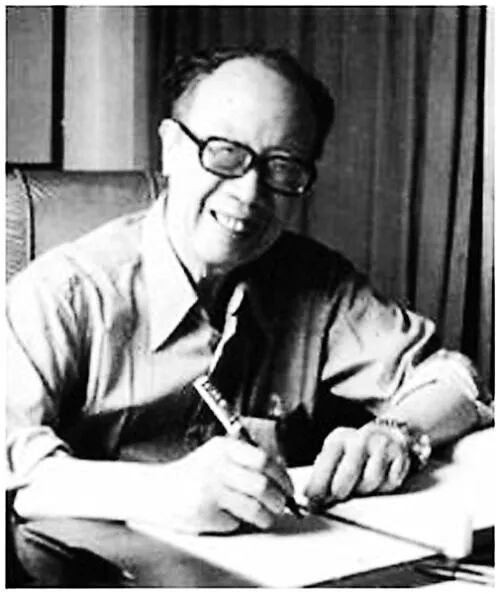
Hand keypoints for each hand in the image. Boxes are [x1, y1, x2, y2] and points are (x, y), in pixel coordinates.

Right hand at [152, 436, 293, 533]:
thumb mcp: (216, 455)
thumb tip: (280, 477)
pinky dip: (239, 522)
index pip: (263, 460)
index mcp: (223, 447)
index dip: (281, 476)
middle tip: (280, 505)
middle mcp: (216, 466)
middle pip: (261, 485)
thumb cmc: (193, 474)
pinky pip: (235, 522)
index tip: (288, 488)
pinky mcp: (203, 513)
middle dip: (278, 499)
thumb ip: (244, 460)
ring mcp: (209, 490)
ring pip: (253, 507)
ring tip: (264, 517)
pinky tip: (231, 516)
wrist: (156, 490)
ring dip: (265, 516)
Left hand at [305, 423, 410, 507]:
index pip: (326, 461)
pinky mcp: (400, 454)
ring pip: (371, 480)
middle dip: (341, 490)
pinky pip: (391, 481)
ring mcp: (381, 445)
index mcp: (339, 438)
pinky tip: (382, 478)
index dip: (319, 483)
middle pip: (348, 471)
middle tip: (338, 497)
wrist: (390, 433)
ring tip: (363, 484)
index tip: (313, 500)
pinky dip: (385, 486)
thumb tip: (308, 496)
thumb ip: (323, 472)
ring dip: (365, 490)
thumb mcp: (337, 454)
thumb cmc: (357, 451)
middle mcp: (360, 438)